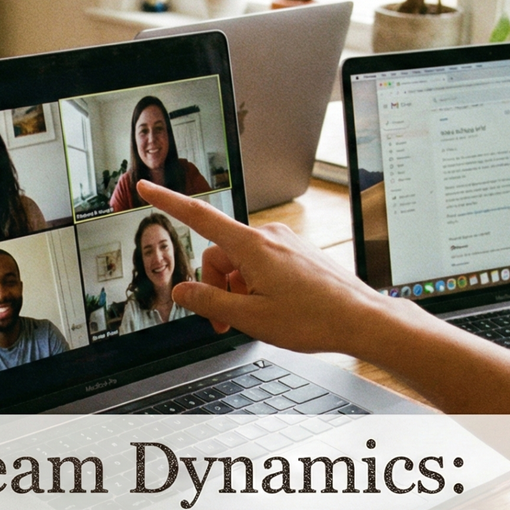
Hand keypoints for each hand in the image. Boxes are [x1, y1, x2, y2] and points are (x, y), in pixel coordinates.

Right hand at [138, 180, 423, 356]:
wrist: (362, 319)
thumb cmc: (315, 318)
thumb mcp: (251, 318)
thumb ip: (210, 302)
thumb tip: (184, 291)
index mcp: (253, 246)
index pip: (199, 217)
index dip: (168, 202)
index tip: (147, 187)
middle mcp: (269, 237)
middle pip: (219, 254)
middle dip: (215, 287)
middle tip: (223, 322)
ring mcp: (286, 244)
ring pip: (242, 263)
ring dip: (237, 291)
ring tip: (254, 320)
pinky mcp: (297, 253)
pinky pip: (263, 264)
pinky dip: (256, 286)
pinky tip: (274, 309)